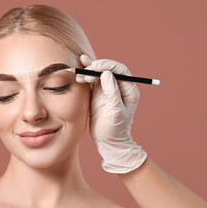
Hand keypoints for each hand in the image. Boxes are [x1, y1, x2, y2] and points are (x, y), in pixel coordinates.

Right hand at [77, 54, 146, 172]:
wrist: (108, 141)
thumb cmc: (115, 129)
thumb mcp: (115, 111)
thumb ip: (112, 92)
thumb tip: (106, 73)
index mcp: (129, 89)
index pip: (120, 70)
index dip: (107, 65)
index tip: (95, 67)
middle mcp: (119, 86)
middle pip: (107, 69)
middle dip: (95, 68)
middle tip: (85, 72)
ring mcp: (107, 89)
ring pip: (98, 74)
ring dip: (88, 72)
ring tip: (79, 76)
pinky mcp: (97, 94)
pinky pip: (91, 81)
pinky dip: (84, 77)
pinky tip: (78, 75)